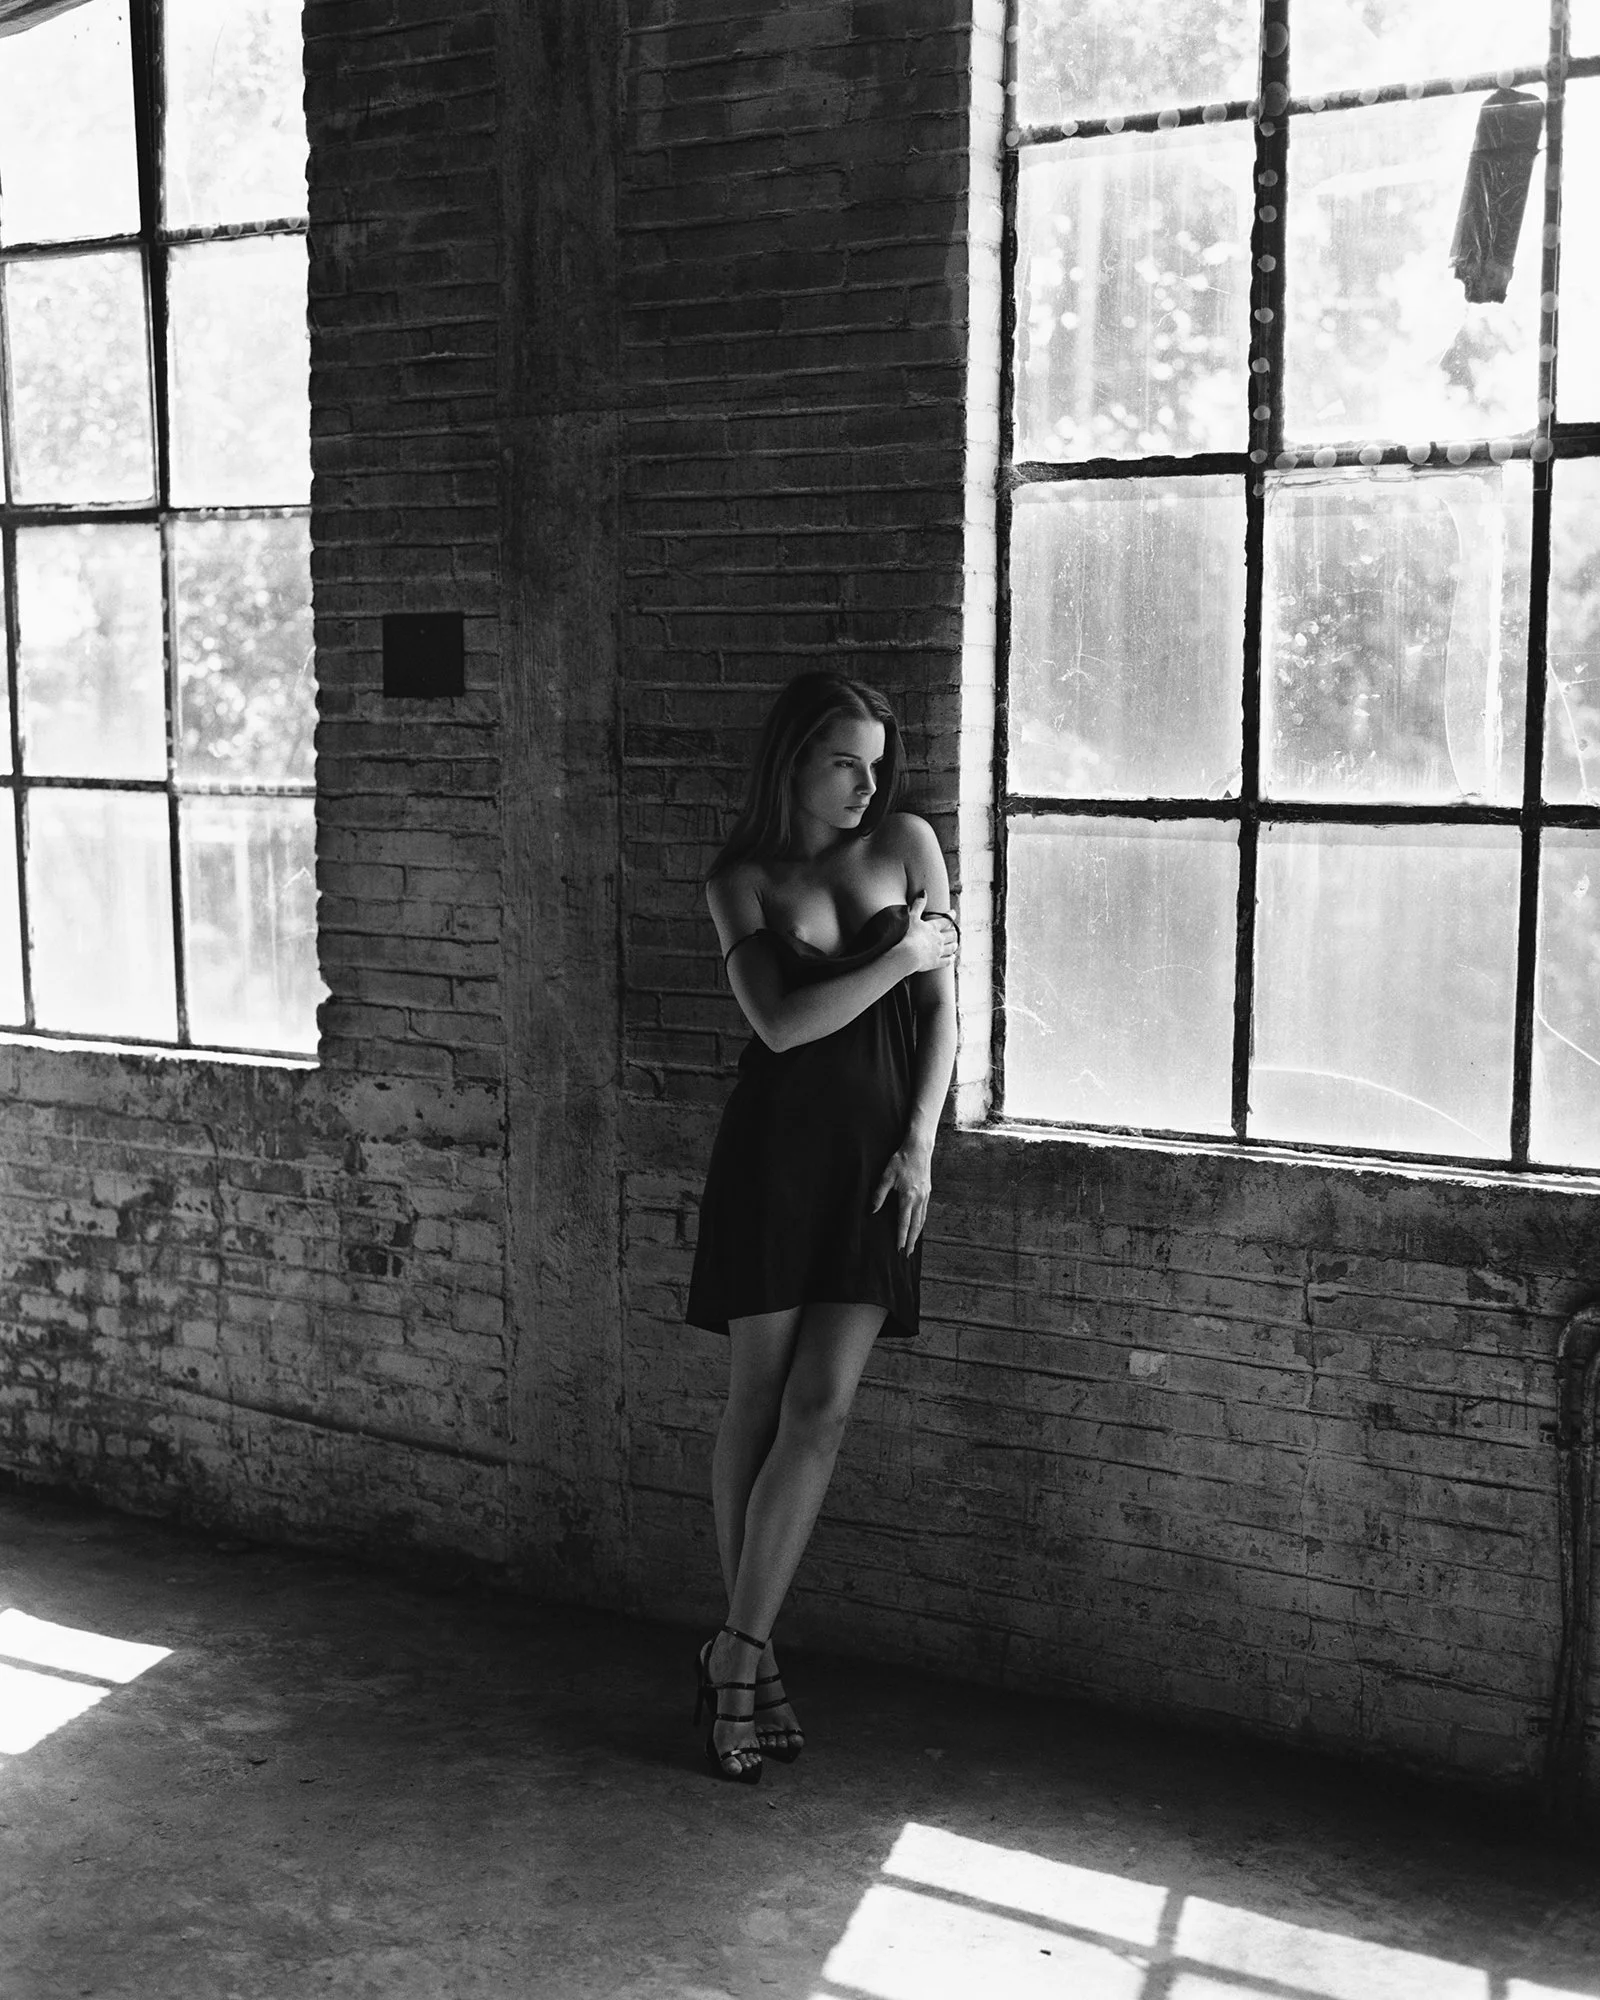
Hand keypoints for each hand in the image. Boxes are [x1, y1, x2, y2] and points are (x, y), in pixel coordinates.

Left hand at [870, 1139, 932, 1255]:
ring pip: (921, 1220)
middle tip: (908, 1255)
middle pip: (916, 1226)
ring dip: (917, 1234)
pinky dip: (921, 1223)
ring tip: (913, 1245)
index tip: (899, 1249)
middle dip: (911, 1241)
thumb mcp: (886, 1176)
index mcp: (908, 1197)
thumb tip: (873, 1210)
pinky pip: (924, 1212)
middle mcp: (919, 1199)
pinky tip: (917, 1226)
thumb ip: (879, 1194)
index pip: (904, 1223)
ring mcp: (925, 1196)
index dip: (901, 1238)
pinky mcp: (928, 1192)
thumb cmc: (901, 1160)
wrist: (919, 1148)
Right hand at [899, 890, 958, 976]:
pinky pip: (947, 961)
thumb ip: (918, 904)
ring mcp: (938, 951)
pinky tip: (953, 957)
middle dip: (954, 932)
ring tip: (956, 944)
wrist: (907, 954)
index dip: (950, 915)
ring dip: (954, 944)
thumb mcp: (911, 916)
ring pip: (951, 947)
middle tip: (956, 931)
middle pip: (951, 934)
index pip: (945, 919)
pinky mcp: (935, 962)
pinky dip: (951, 959)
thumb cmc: (908, 934)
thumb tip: (924, 892)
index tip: (953, 912)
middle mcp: (939, 939)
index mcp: (933, 927)